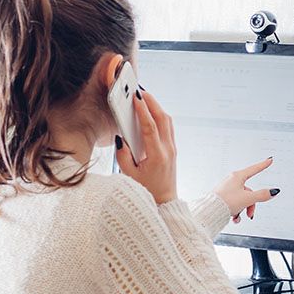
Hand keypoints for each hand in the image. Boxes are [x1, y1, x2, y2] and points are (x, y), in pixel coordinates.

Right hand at [115, 88, 177, 203]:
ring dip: (157, 108)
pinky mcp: (173, 149)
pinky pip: (168, 127)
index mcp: (157, 155)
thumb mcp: (129, 175)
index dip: (142, 110)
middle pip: (163, 119)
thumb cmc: (146, 191)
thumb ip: (123, 155)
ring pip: (167, 121)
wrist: (164, 202)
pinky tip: (151, 112)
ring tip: (145, 98)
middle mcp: (168, 150)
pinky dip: (160, 117)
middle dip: (152, 102)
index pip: (150, 127)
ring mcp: (172, 149)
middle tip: (141, 91)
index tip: (136, 98)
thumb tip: (120, 138)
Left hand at [213, 157, 279, 222]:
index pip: (255, 169)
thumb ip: (262, 195)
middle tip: (250, 213)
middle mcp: (232, 181)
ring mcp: (227, 189)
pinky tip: (234, 218)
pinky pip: (235, 204)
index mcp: (237, 177)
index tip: (269, 160)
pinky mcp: (223, 198)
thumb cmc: (225, 201)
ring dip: (243, 210)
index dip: (263, 165)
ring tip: (238, 216)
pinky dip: (236, 212)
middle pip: (249, 191)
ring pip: (242, 200)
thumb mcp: (248, 199)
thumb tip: (273, 192)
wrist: (210, 211)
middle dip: (251, 204)